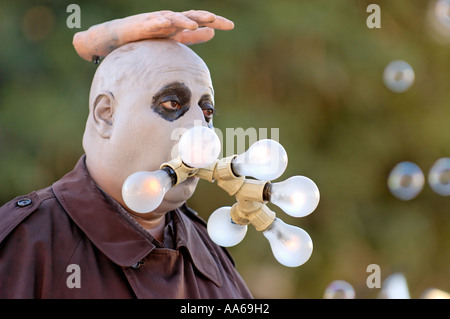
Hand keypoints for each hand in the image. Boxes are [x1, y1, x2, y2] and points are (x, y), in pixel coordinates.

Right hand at [73, 10, 233, 61]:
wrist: (119, 37)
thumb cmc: (148, 37)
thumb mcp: (175, 37)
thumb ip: (193, 36)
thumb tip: (212, 32)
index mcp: (179, 23)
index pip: (200, 20)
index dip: (216, 21)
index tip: (231, 26)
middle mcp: (169, 19)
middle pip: (189, 16)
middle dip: (203, 17)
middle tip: (216, 19)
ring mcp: (155, 20)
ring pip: (172, 18)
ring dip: (184, 20)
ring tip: (195, 23)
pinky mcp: (141, 25)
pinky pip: (151, 23)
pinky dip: (159, 22)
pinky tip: (166, 23)